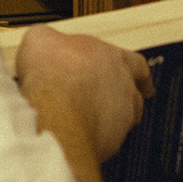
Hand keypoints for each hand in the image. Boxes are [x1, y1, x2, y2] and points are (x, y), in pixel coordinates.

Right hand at [15, 24, 153, 163]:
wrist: (54, 109)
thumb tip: (42, 41)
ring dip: (111, 119)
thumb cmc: (53, 74)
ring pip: (125, 120)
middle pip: (134, 93)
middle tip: (111, 100)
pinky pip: (107, 141)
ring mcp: (120, 117)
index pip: (136, 63)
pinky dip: (94, 138)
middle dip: (123, 97)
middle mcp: (123, 87)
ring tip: (90, 119)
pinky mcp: (109, 142)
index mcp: (113, 58)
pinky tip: (76, 135)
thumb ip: (48, 38)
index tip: (141, 77)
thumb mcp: (41, 38)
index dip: (137, 71)